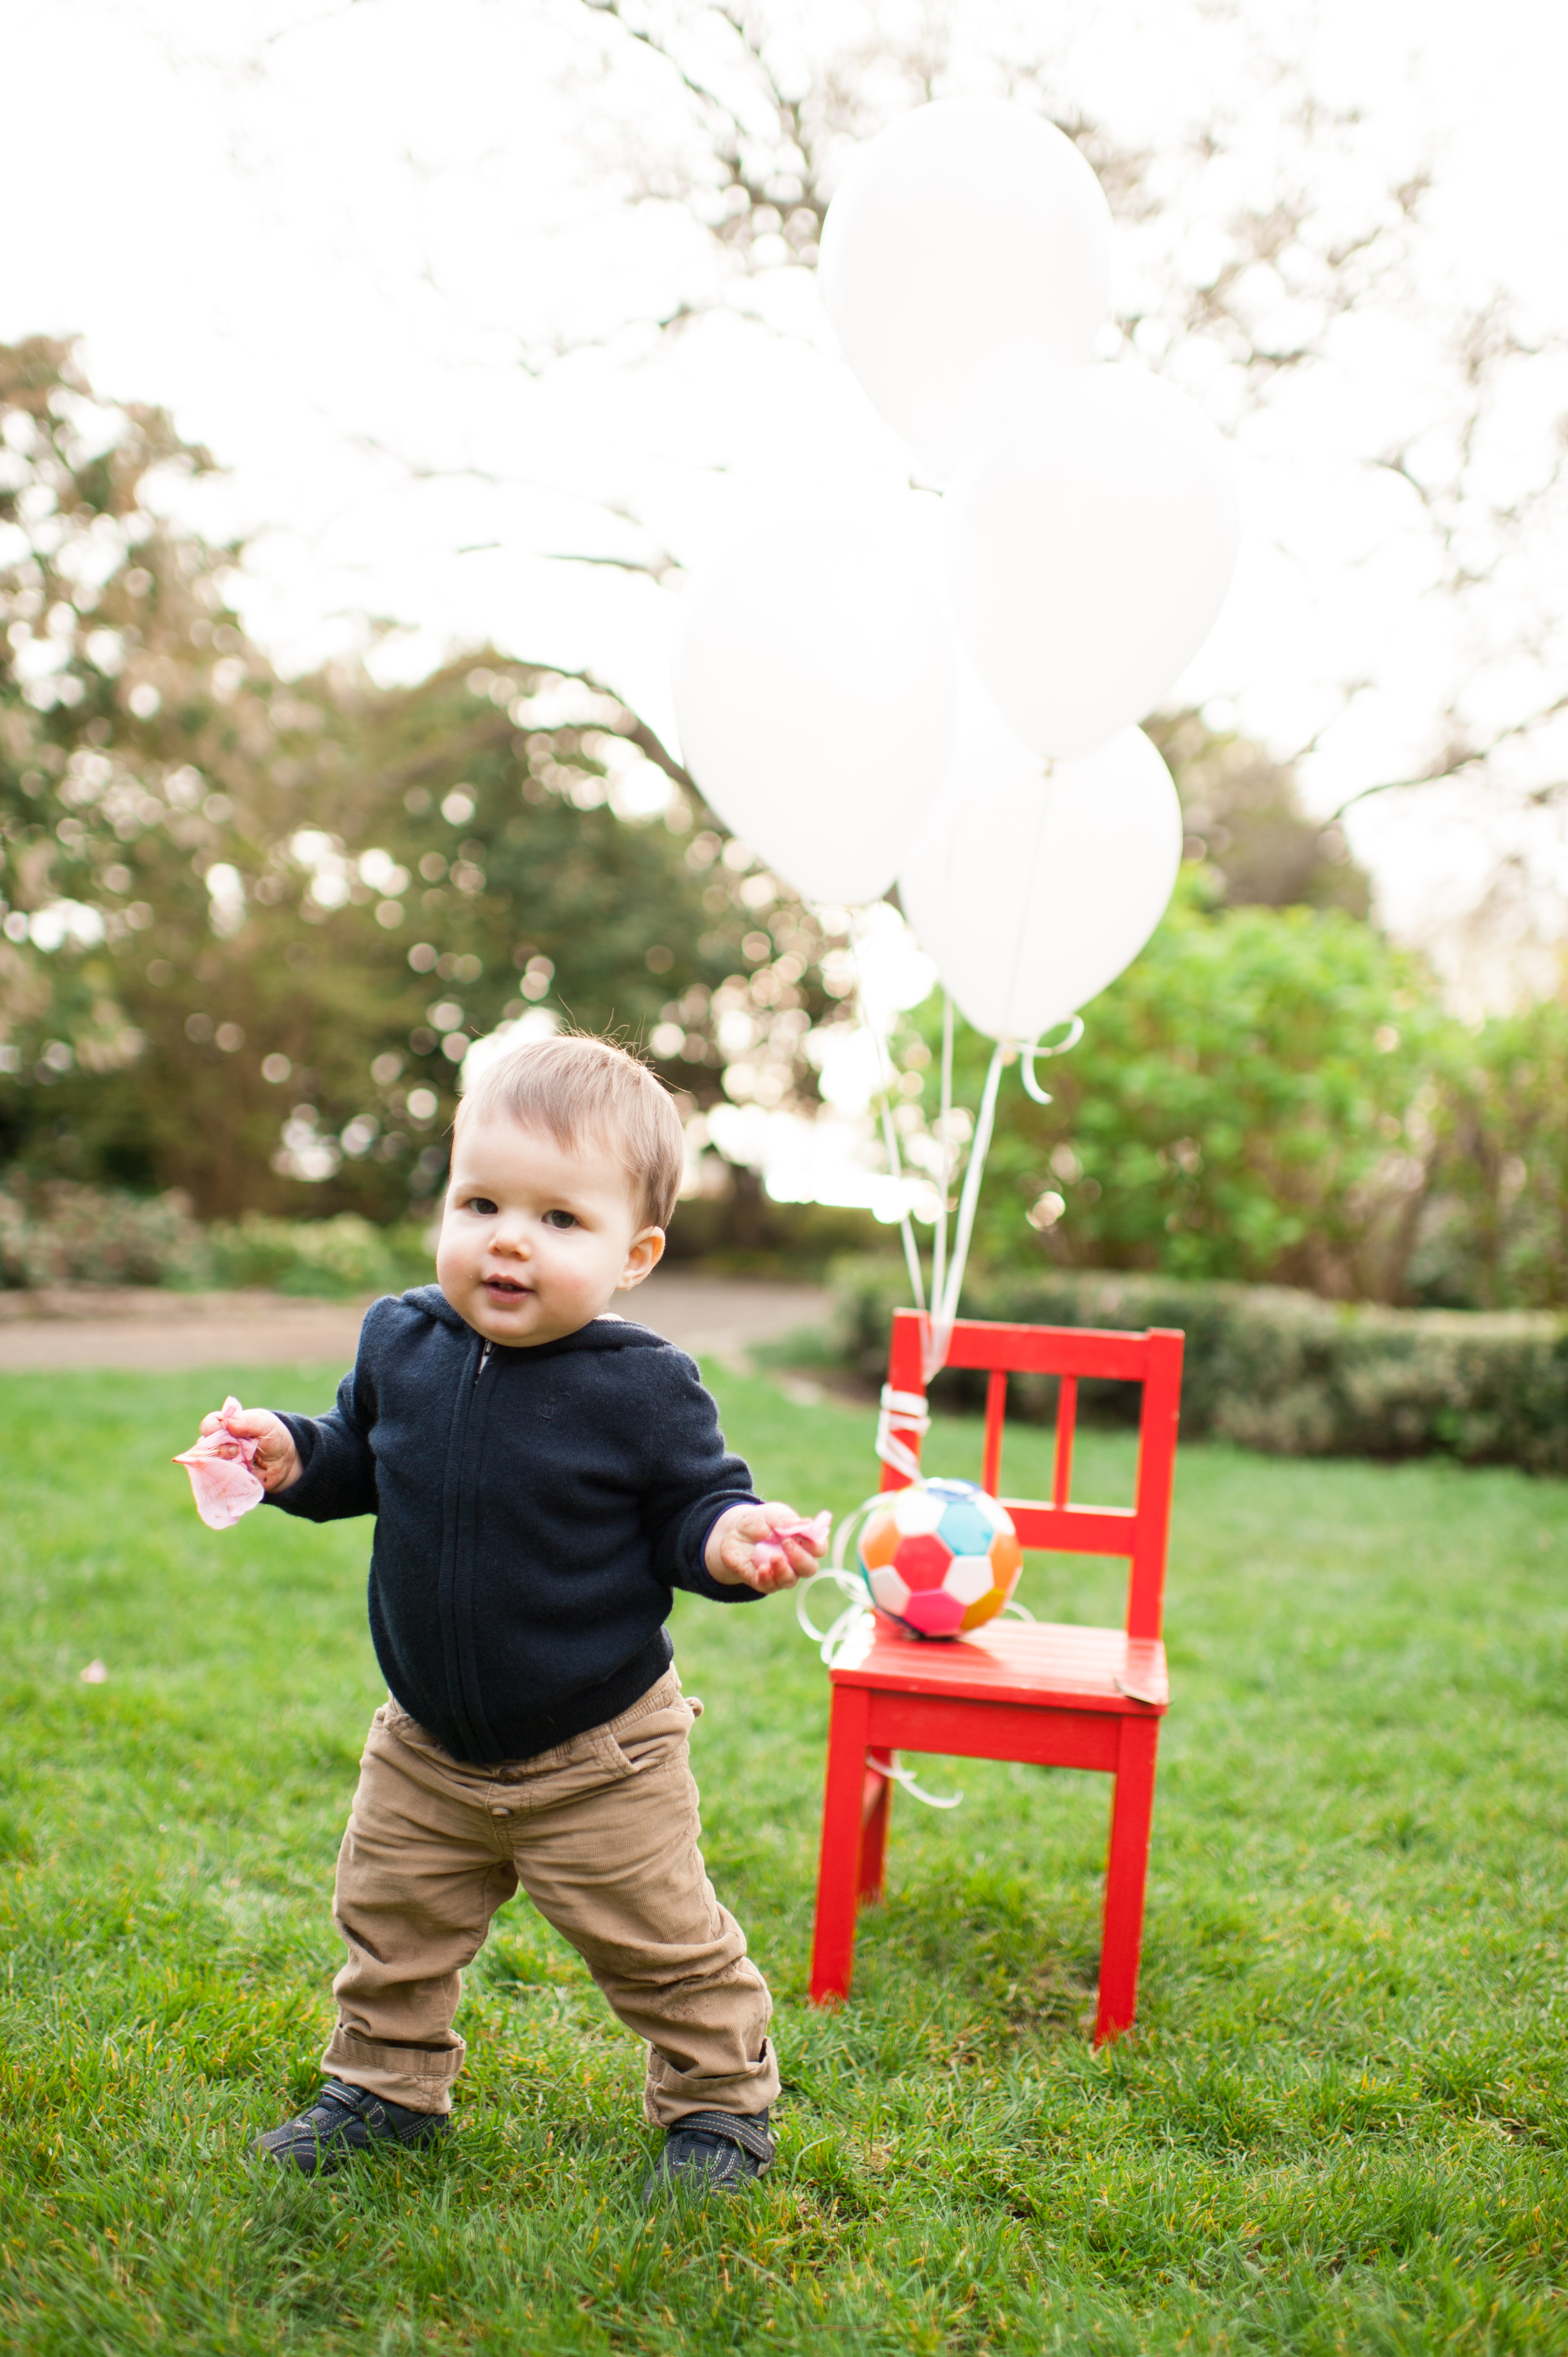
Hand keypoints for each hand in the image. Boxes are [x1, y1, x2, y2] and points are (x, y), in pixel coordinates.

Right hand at [197, 1402, 301, 1493]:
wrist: (287, 1463)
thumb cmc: (275, 1437)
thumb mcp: (266, 1424)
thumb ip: (248, 1421)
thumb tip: (228, 1422)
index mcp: (227, 1427)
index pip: (209, 1425)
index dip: (211, 1428)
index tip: (224, 1430)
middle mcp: (220, 1444)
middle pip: (204, 1448)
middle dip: (217, 1449)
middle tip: (236, 1450)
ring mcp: (223, 1463)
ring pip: (208, 1466)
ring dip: (221, 1465)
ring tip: (241, 1463)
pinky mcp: (228, 1479)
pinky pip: (218, 1481)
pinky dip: (227, 1478)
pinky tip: (240, 1475)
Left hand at [705, 1502, 831, 1593]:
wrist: (732, 1531)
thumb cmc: (759, 1521)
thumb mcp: (772, 1514)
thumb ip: (787, 1520)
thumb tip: (807, 1524)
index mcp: (802, 1542)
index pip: (819, 1548)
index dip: (817, 1544)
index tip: (806, 1534)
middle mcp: (794, 1561)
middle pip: (809, 1568)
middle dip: (801, 1558)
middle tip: (786, 1543)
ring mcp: (779, 1572)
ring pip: (790, 1581)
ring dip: (784, 1571)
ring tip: (774, 1557)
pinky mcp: (762, 1581)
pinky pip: (769, 1587)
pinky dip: (767, 1579)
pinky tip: (762, 1569)